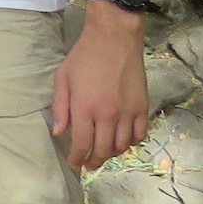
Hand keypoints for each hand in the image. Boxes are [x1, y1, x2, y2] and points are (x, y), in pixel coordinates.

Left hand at [53, 12, 148, 169]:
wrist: (114, 39)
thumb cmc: (84, 57)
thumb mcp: (63, 79)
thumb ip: (61, 107)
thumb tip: (59, 132)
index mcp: (85, 108)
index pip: (82, 144)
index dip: (77, 158)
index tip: (74, 164)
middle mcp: (108, 115)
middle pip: (103, 150)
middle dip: (93, 161)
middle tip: (88, 163)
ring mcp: (128, 112)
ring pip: (122, 146)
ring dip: (112, 154)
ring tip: (103, 153)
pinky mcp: (143, 107)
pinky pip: (140, 135)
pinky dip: (131, 143)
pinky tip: (122, 141)